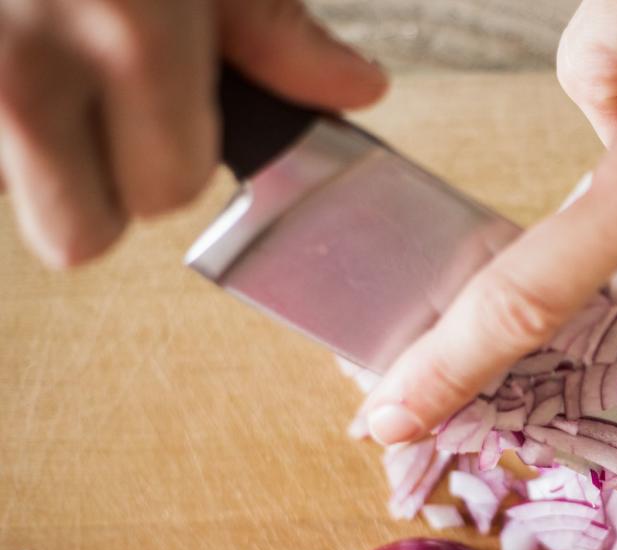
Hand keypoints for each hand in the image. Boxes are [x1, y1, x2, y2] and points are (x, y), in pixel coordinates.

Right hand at [0, 0, 386, 267]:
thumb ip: (273, 24)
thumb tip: (355, 91)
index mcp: (131, 33)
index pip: (166, 190)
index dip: (171, 161)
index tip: (161, 115)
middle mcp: (22, 66)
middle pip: (76, 231)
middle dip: (94, 183)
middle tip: (94, 101)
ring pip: (5, 181)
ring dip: (26, 137)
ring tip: (42, 44)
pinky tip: (12, 44)